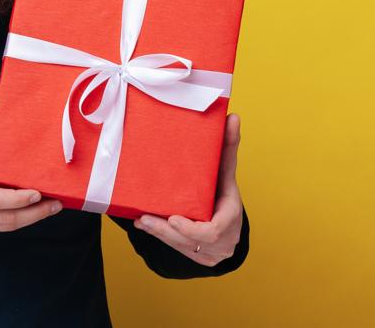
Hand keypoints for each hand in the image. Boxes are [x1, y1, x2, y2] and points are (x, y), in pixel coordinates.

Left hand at [133, 112, 243, 266]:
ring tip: (141, 220)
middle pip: (191, 241)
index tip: (174, 219)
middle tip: (145, 218)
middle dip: (167, 232)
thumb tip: (232, 116)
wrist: (229, 222)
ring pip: (181, 247)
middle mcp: (223, 241)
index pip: (214, 230)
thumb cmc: (225, 192)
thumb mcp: (226, 171)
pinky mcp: (198, 258)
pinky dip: (160, 238)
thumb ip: (227, 147)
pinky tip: (144, 225)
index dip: (193, 229)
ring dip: (160, 234)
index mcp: (230, 218)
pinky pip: (176, 250)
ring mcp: (210, 253)